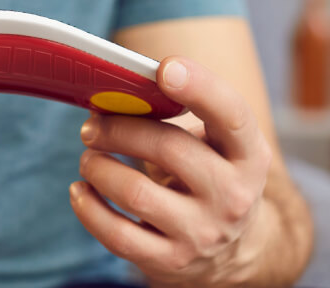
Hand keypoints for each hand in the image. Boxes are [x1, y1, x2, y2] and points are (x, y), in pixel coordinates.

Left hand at [70, 56, 274, 286]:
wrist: (234, 249)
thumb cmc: (211, 175)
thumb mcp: (218, 144)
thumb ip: (182, 113)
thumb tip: (115, 90)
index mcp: (248, 154)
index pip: (232, 115)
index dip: (200, 87)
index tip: (164, 68)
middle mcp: (234, 196)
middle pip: (169, 148)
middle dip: (120, 130)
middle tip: (91, 125)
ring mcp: (203, 233)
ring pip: (136, 193)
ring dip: (99, 167)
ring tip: (89, 158)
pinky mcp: (171, 261)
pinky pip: (118, 235)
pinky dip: (89, 208)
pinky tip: (81, 190)